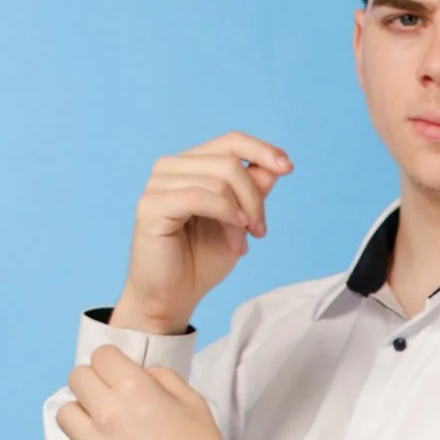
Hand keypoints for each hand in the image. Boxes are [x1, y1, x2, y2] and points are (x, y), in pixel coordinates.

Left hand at [56, 349, 239, 439]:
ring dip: (82, 417)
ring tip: (102, 431)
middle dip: (94, 384)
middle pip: (77, 378)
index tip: (119, 376)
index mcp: (136, 388)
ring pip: (65, 414)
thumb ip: (161, 376)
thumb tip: (137, 373)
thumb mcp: (193, 400)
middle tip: (111, 402)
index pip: (101, 355)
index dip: (112, 364)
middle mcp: (110, 413)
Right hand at [113, 130, 292, 334]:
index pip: (230, 142)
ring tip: (241, 243)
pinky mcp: (151, 205)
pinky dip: (226, 217)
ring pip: (219, 181)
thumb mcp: (240, 222)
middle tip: (260, 232)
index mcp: (191, 166)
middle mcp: (171, 167)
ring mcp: (158, 184)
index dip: (261, 150)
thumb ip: (253, 192)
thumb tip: (276, 165)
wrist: (173, 297)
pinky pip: (199, 197)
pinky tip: (235, 240)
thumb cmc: (201, 261)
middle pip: (229, 162)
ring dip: (241, 216)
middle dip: (255, 198)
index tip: (288, 168)